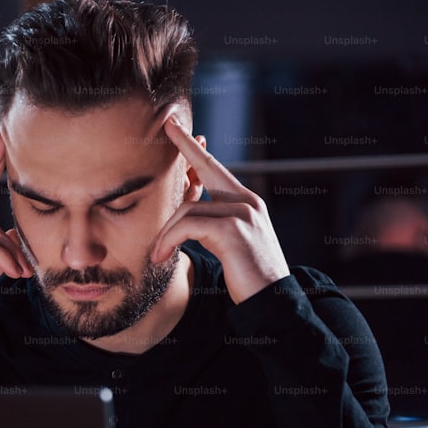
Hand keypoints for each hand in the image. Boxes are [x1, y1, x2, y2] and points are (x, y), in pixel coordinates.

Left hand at [152, 113, 289, 303]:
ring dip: (165, 233)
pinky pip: (188, 225)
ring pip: (186, 208)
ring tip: (156, 254)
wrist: (272, 302)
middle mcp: (247, 201)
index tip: (175, 127)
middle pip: (206, 166)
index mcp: (245, 202)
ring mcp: (243, 213)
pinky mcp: (233, 230)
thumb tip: (184, 207)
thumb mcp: (226, 243)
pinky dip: (170, 240)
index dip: (193, 147)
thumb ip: (209, 221)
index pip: (214, 167)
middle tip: (166, 125)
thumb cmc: (246, 276)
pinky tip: (162, 256)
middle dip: (184, 146)